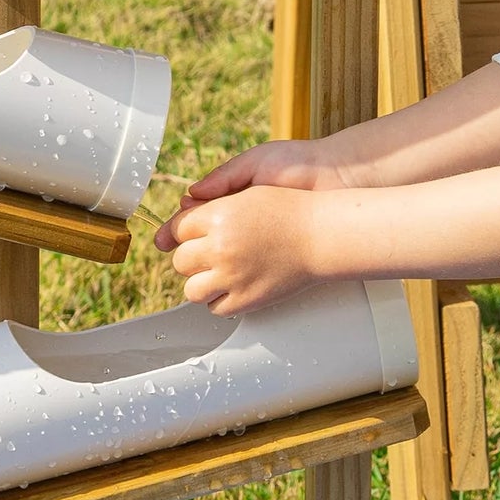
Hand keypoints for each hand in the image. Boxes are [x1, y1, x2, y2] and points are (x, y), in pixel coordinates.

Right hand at [154, 138, 348, 251]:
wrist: (334, 175)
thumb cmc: (296, 163)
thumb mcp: (254, 163)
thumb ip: (223, 178)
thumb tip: (190, 196)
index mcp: (231, 198)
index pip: (194, 218)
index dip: (177, 230)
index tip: (164, 241)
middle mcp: (240, 221)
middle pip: (201, 241)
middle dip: (187, 246)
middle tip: (178, 251)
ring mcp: (256, 238)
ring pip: (220, 256)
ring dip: (206, 261)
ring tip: (198, 262)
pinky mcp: (274, 251)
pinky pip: (246, 264)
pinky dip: (233, 270)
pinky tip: (225, 272)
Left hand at [166, 185, 329, 315]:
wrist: (322, 236)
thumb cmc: (291, 210)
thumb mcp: (249, 191)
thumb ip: (213, 199)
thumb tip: (184, 209)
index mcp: (219, 217)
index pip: (177, 228)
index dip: (182, 232)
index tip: (188, 235)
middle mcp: (221, 248)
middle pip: (180, 260)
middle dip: (192, 256)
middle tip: (209, 252)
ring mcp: (232, 277)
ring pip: (191, 289)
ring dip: (201, 281)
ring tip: (218, 273)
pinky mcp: (246, 300)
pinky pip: (215, 308)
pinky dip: (220, 300)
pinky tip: (233, 286)